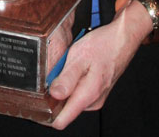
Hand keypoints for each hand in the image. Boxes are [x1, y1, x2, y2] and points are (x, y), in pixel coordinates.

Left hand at [48, 0, 152, 129]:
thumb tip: (55, 94)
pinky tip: (74, 66)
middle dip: (55, 93)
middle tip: (54, 73)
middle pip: (64, 108)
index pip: (63, 119)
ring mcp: (95, 97)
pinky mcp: (95, 91)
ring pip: (70, 98)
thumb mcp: (80, 56)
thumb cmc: (104, 46)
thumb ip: (67, 78)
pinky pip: (77, 91)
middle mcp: (92, 101)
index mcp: (88, 95)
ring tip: (67, 66)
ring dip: (64, 85)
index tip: (37, 108)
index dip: (47, 115)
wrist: (122, 39)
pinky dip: (71, 81)